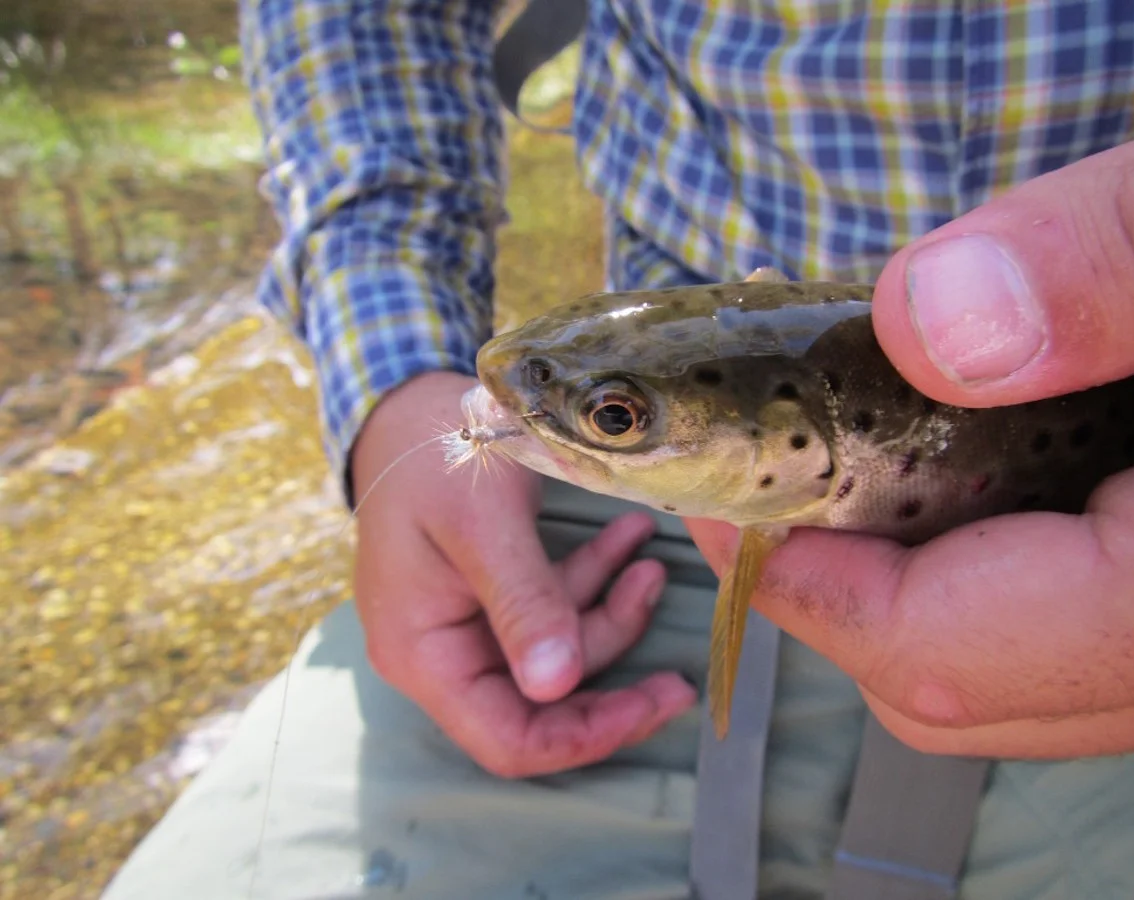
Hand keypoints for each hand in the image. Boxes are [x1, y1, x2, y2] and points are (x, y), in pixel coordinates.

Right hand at [350, 371, 694, 776]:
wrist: (407, 404)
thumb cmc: (434, 456)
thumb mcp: (483, 524)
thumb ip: (522, 603)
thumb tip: (558, 684)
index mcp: (425, 655)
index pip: (506, 738)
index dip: (584, 736)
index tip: (652, 705)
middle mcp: (444, 654)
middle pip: (540, 705)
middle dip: (612, 684)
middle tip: (680, 676)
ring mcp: (470, 624)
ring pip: (559, 649)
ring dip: (611, 612)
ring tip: (652, 561)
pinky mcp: (495, 593)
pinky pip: (554, 606)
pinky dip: (594, 578)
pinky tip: (631, 539)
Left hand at [688, 122, 1133, 759]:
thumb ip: (1133, 260)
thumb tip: (933, 317)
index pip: (952, 652)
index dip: (811, 590)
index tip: (727, 506)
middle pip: (971, 686)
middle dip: (844, 601)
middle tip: (768, 491)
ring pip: (1026, 674)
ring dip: (913, 590)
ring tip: (853, 480)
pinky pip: (1082, 635)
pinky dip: (996, 575)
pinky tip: (978, 481)